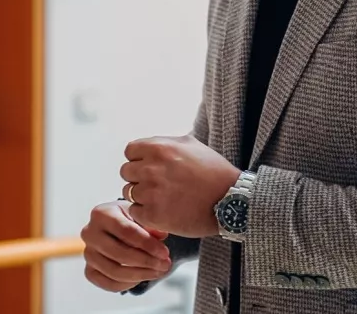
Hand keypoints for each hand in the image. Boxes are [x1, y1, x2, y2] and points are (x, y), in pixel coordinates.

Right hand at [81, 200, 172, 292]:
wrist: (115, 227)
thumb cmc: (128, 219)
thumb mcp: (139, 215)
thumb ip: (150, 224)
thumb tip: (161, 235)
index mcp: (101, 213)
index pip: (126, 232)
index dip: (147, 244)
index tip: (164, 252)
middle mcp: (89, 233)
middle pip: (120, 253)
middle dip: (146, 262)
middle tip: (165, 265)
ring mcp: (87, 253)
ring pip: (114, 271)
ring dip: (140, 275)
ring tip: (157, 272)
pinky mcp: (89, 270)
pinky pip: (108, 283)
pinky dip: (126, 284)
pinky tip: (141, 278)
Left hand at [120, 135, 240, 237]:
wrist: (231, 200)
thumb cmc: (213, 172)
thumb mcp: (191, 144)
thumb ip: (165, 143)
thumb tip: (148, 146)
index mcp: (158, 148)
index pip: (129, 152)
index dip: (139, 160)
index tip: (150, 168)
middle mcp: (151, 168)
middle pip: (126, 172)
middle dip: (138, 178)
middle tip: (156, 185)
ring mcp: (151, 192)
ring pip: (128, 192)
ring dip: (141, 196)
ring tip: (162, 199)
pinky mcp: (153, 215)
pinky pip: (135, 212)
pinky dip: (145, 213)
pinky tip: (162, 211)